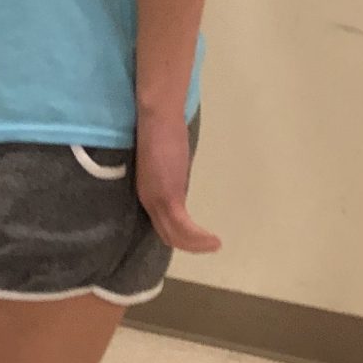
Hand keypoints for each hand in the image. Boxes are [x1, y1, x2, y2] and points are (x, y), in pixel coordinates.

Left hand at [137, 109, 220, 253]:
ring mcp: (157, 200)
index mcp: (148, 190)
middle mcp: (149, 199)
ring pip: (175, 235)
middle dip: (189, 245)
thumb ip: (171, 174)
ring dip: (196, 246)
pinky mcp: (168, 197)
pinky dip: (199, 239)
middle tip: (208, 246)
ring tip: (215, 246)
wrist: (157, 116)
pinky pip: (184, 227)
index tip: (195, 238)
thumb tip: (179, 177)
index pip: (161, 223)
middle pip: (167, 234)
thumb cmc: (160, 129)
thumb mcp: (167, 160)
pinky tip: (215, 241)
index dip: (178, 235)